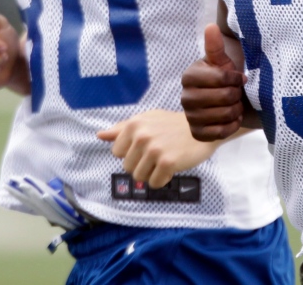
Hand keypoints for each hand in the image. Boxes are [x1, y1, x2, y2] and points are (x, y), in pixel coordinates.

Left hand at [96, 110, 218, 188]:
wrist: (203, 127)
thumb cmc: (172, 124)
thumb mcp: (146, 120)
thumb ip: (122, 129)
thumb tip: (100, 135)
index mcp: (133, 125)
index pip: (116, 153)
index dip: (131, 153)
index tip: (145, 147)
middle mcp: (142, 136)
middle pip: (127, 167)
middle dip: (141, 165)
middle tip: (157, 155)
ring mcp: (154, 150)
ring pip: (139, 177)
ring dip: (151, 173)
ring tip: (164, 161)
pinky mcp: (168, 162)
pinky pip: (155, 183)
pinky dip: (163, 179)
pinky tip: (172, 167)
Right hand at [181, 24, 245, 141]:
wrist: (223, 101)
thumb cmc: (223, 78)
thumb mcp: (221, 61)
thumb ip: (216, 46)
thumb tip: (211, 26)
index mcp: (189, 76)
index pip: (221, 78)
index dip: (236, 78)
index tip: (240, 78)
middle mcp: (185, 97)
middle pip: (224, 98)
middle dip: (237, 95)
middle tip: (238, 93)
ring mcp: (190, 117)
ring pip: (224, 115)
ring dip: (236, 110)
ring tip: (235, 104)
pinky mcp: (197, 133)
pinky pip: (220, 133)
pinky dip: (231, 126)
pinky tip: (232, 118)